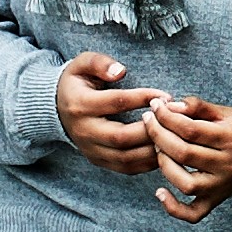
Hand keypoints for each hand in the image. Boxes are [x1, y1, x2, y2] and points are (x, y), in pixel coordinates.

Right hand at [57, 53, 161, 176]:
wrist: (57, 107)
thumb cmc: (77, 82)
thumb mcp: (82, 64)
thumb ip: (99, 63)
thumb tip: (120, 71)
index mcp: (80, 105)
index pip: (116, 103)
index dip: (143, 98)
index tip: (166, 95)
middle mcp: (84, 131)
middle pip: (121, 138)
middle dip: (152, 129)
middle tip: (174, 119)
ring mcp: (90, 150)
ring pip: (125, 158)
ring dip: (152, 150)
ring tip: (173, 136)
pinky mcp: (98, 161)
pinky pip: (126, 168)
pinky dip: (148, 163)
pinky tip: (164, 150)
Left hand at [147, 92, 231, 223]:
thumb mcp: (223, 112)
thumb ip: (197, 107)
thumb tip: (169, 106)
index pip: (191, 129)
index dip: (167, 117)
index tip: (154, 107)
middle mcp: (229, 165)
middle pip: (184, 153)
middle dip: (159, 135)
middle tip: (148, 122)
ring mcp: (222, 186)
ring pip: (185, 183)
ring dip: (164, 165)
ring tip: (157, 149)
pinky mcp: (216, 200)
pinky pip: (193, 213)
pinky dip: (174, 208)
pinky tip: (159, 192)